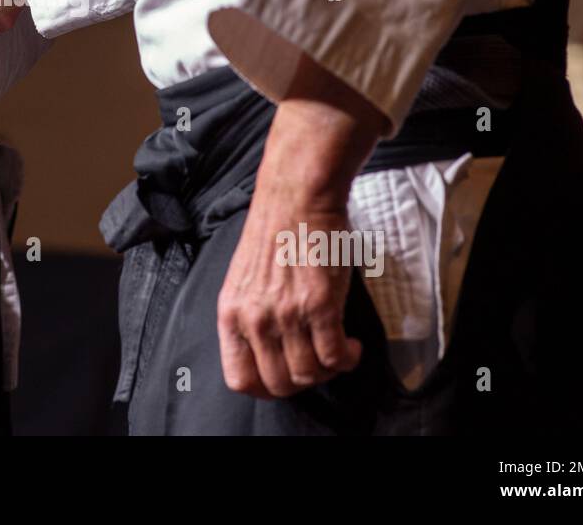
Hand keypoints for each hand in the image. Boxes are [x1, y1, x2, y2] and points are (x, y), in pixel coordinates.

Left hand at [216, 59, 385, 397]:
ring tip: (337, 351)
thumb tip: (272, 351)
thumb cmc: (275, 232)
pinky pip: (335, 356)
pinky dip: (347, 358)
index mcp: (231, 312)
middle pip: (278, 383)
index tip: (286, 377)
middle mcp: (255, 318)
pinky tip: (350, 345)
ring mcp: (286, 314)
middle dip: (302, 381)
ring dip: (328, 370)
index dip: (267, 386)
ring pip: (309, 374)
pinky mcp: (319, 305)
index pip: (240, 378)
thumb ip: (253, 316)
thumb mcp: (246, 280)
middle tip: (317, 364)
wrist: (296, 196)